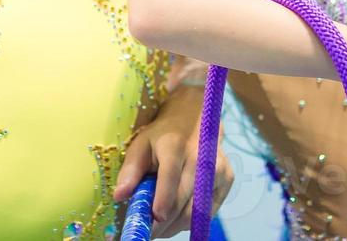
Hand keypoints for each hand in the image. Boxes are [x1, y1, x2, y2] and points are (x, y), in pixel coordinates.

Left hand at [112, 85, 232, 236]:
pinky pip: (209, 210)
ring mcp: (218, 168)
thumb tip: (119, 196)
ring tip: (160, 227)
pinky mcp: (227, 179)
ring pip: (198, 210)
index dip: (163, 200)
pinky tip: (177, 217)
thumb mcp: (141, 145)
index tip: (154, 220)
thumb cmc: (162, 136)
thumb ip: (130, 171)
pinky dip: (191, 219)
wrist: (194, 118)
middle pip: (184, 200)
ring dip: (177, 225)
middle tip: (149, 232)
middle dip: (165, 223)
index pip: (170, 176)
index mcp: (175, 145)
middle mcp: (201, 156)